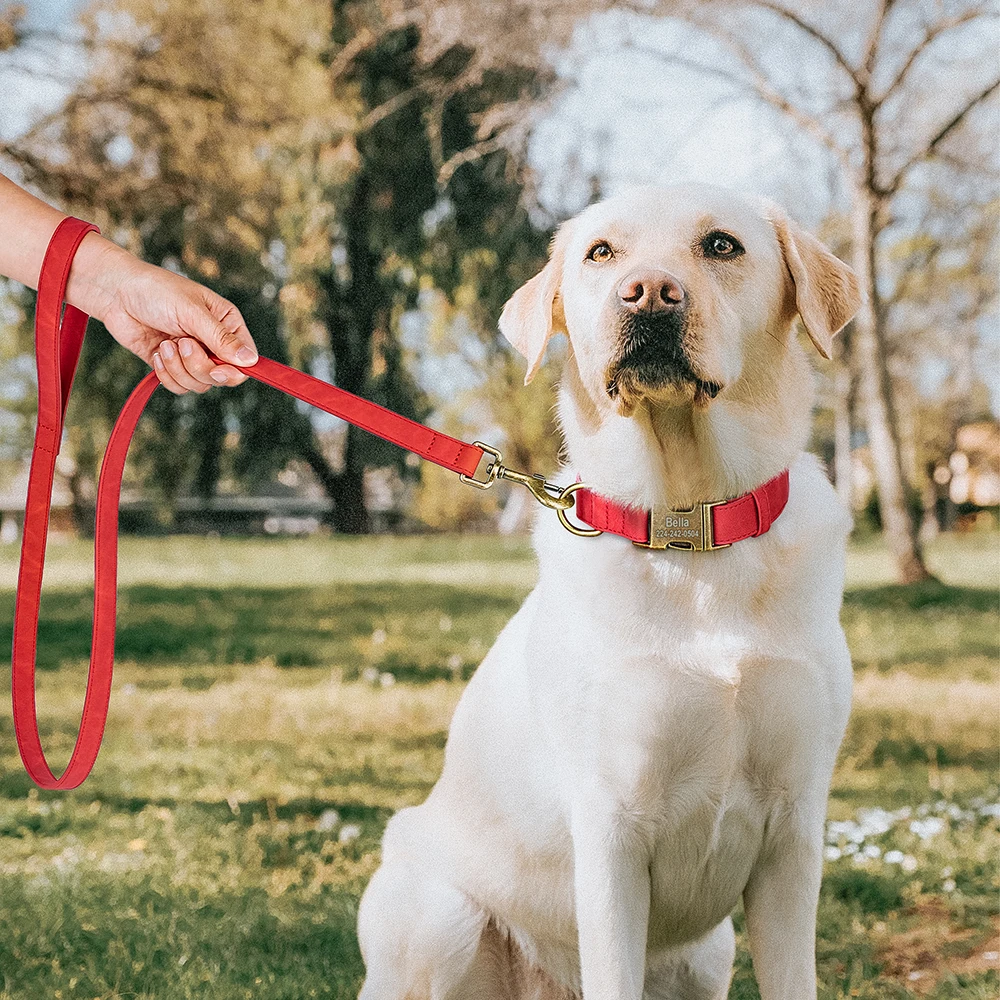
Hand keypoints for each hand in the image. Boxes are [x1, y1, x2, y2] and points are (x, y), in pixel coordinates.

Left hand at [70, 235, 258, 394]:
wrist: (115, 292)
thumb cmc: (156, 291)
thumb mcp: (192, 312)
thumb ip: (221, 338)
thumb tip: (250, 360)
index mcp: (227, 324)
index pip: (245, 360)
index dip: (234, 370)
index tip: (218, 369)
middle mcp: (213, 343)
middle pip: (222, 377)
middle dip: (199, 366)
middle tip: (182, 344)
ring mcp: (192, 356)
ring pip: (199, 384)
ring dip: (179, 368)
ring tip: (165, 344)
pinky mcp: (171, 366)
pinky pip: (179, 386)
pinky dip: (166, 375)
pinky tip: (157, 353)